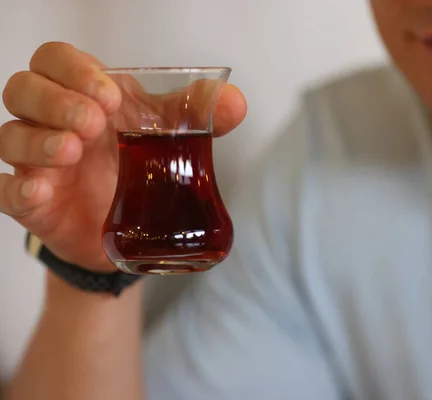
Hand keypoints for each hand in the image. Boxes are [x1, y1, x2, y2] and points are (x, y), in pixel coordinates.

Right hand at [0, 42, 246, 271]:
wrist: (132, 225)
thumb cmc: (138, 164)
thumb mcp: (168, 133)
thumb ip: (198, 114)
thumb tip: (235, 102)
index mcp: (82, 95)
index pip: (54, 60)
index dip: (73, 69)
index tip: (110, 94)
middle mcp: (52, 122)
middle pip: (23, 89)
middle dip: (55, 100)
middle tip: (94, 122)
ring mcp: (37, 162)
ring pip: (10, 135)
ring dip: (38, 139)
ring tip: (71, 151)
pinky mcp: (32, 202)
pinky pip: (4, 189)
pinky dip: (17, 189)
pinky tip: (39, 191)